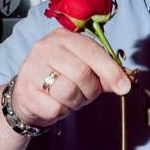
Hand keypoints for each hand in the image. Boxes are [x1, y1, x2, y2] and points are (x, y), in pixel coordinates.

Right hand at [10, 28, 131, 128]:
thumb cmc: (59, 79)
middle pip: (82, 73)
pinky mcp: (25, 91)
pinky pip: (55, 108)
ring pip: (68, 92)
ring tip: (69, 98)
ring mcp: (32, 68)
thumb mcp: (82, 69)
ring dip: (75, 102)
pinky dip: (61, 112)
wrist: (26, 96)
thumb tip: (124, 83)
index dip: (111, 70)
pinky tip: (54, 104)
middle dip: (91, 90)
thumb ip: (103, 73)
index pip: (92, 51)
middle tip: (86, 94)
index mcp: (63, 37)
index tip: (124, 86)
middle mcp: (45, 48)